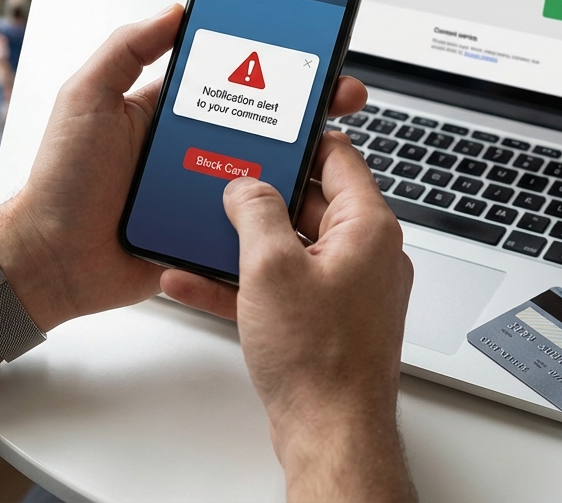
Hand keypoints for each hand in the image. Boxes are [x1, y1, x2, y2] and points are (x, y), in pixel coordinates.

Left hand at [0, 5, 369, 331]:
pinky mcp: (211, 234)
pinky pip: (256, 225)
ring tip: (334, 156)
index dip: (273, 62)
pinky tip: (312, 205)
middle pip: (266, 124)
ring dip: (306, 164)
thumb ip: (126, 49)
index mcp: (169, 110)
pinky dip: (285, 217)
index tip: (311, 49)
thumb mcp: (87, 98)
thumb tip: (174, 10)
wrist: (53, 258)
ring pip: (271, 174)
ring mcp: (206, 192)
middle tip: (341, 99)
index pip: (232, 77)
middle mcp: (193, 148)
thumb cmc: (61, 180)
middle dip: (310, 110)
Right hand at [163, 134, 415, 500]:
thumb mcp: (271, 267)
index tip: (265, 129)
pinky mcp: (322, 320)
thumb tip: (247, 186)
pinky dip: (238, 280)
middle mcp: (363, 254)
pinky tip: (194, 279)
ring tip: (198, 229)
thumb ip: (256, 212)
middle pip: (306, 200)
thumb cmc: (320, 360)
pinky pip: (276, 285)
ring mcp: (343, 288)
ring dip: (239, 240)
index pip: (337, 156)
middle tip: (219, 180)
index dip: (297, 138)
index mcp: (366, 228)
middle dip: (257, 193)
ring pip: (285, 246)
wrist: (329, 432)